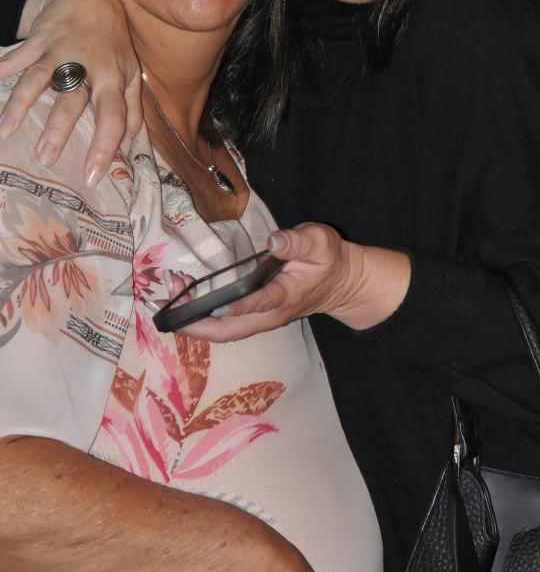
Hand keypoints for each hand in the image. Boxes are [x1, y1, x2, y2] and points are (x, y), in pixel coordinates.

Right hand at [0, 0, 140, 184]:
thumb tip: (131, 144)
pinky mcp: (38, 39)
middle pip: (73, 99)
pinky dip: (1, 69)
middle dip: (59, 128)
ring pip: (39, 78)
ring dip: (22, 103)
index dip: (106, 145)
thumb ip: (133, 108)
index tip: (92, 174)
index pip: (114, 116)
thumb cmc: (113, 42)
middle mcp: (87, 65)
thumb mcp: (131, 72)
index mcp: (113, 78)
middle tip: (46, 158)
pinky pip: (16, 57)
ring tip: (7, 130)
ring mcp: (60, 51)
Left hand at [181, 224, 410, 341]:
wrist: (341, 284)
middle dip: (196, 321)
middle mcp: (271, 314)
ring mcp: (262, 319)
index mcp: (287, 295)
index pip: (260, 302)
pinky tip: (185, 299)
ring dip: (194, 321)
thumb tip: (274, 240)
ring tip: (169, 297)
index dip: (238, 305)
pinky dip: (202, 318)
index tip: (214, 303)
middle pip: (230, 330)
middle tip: (168, 302)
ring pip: (224, 331)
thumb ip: (298, 241)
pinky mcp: (255, 317)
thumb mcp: (320, 241)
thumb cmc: (328, 259)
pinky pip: (225, 325)